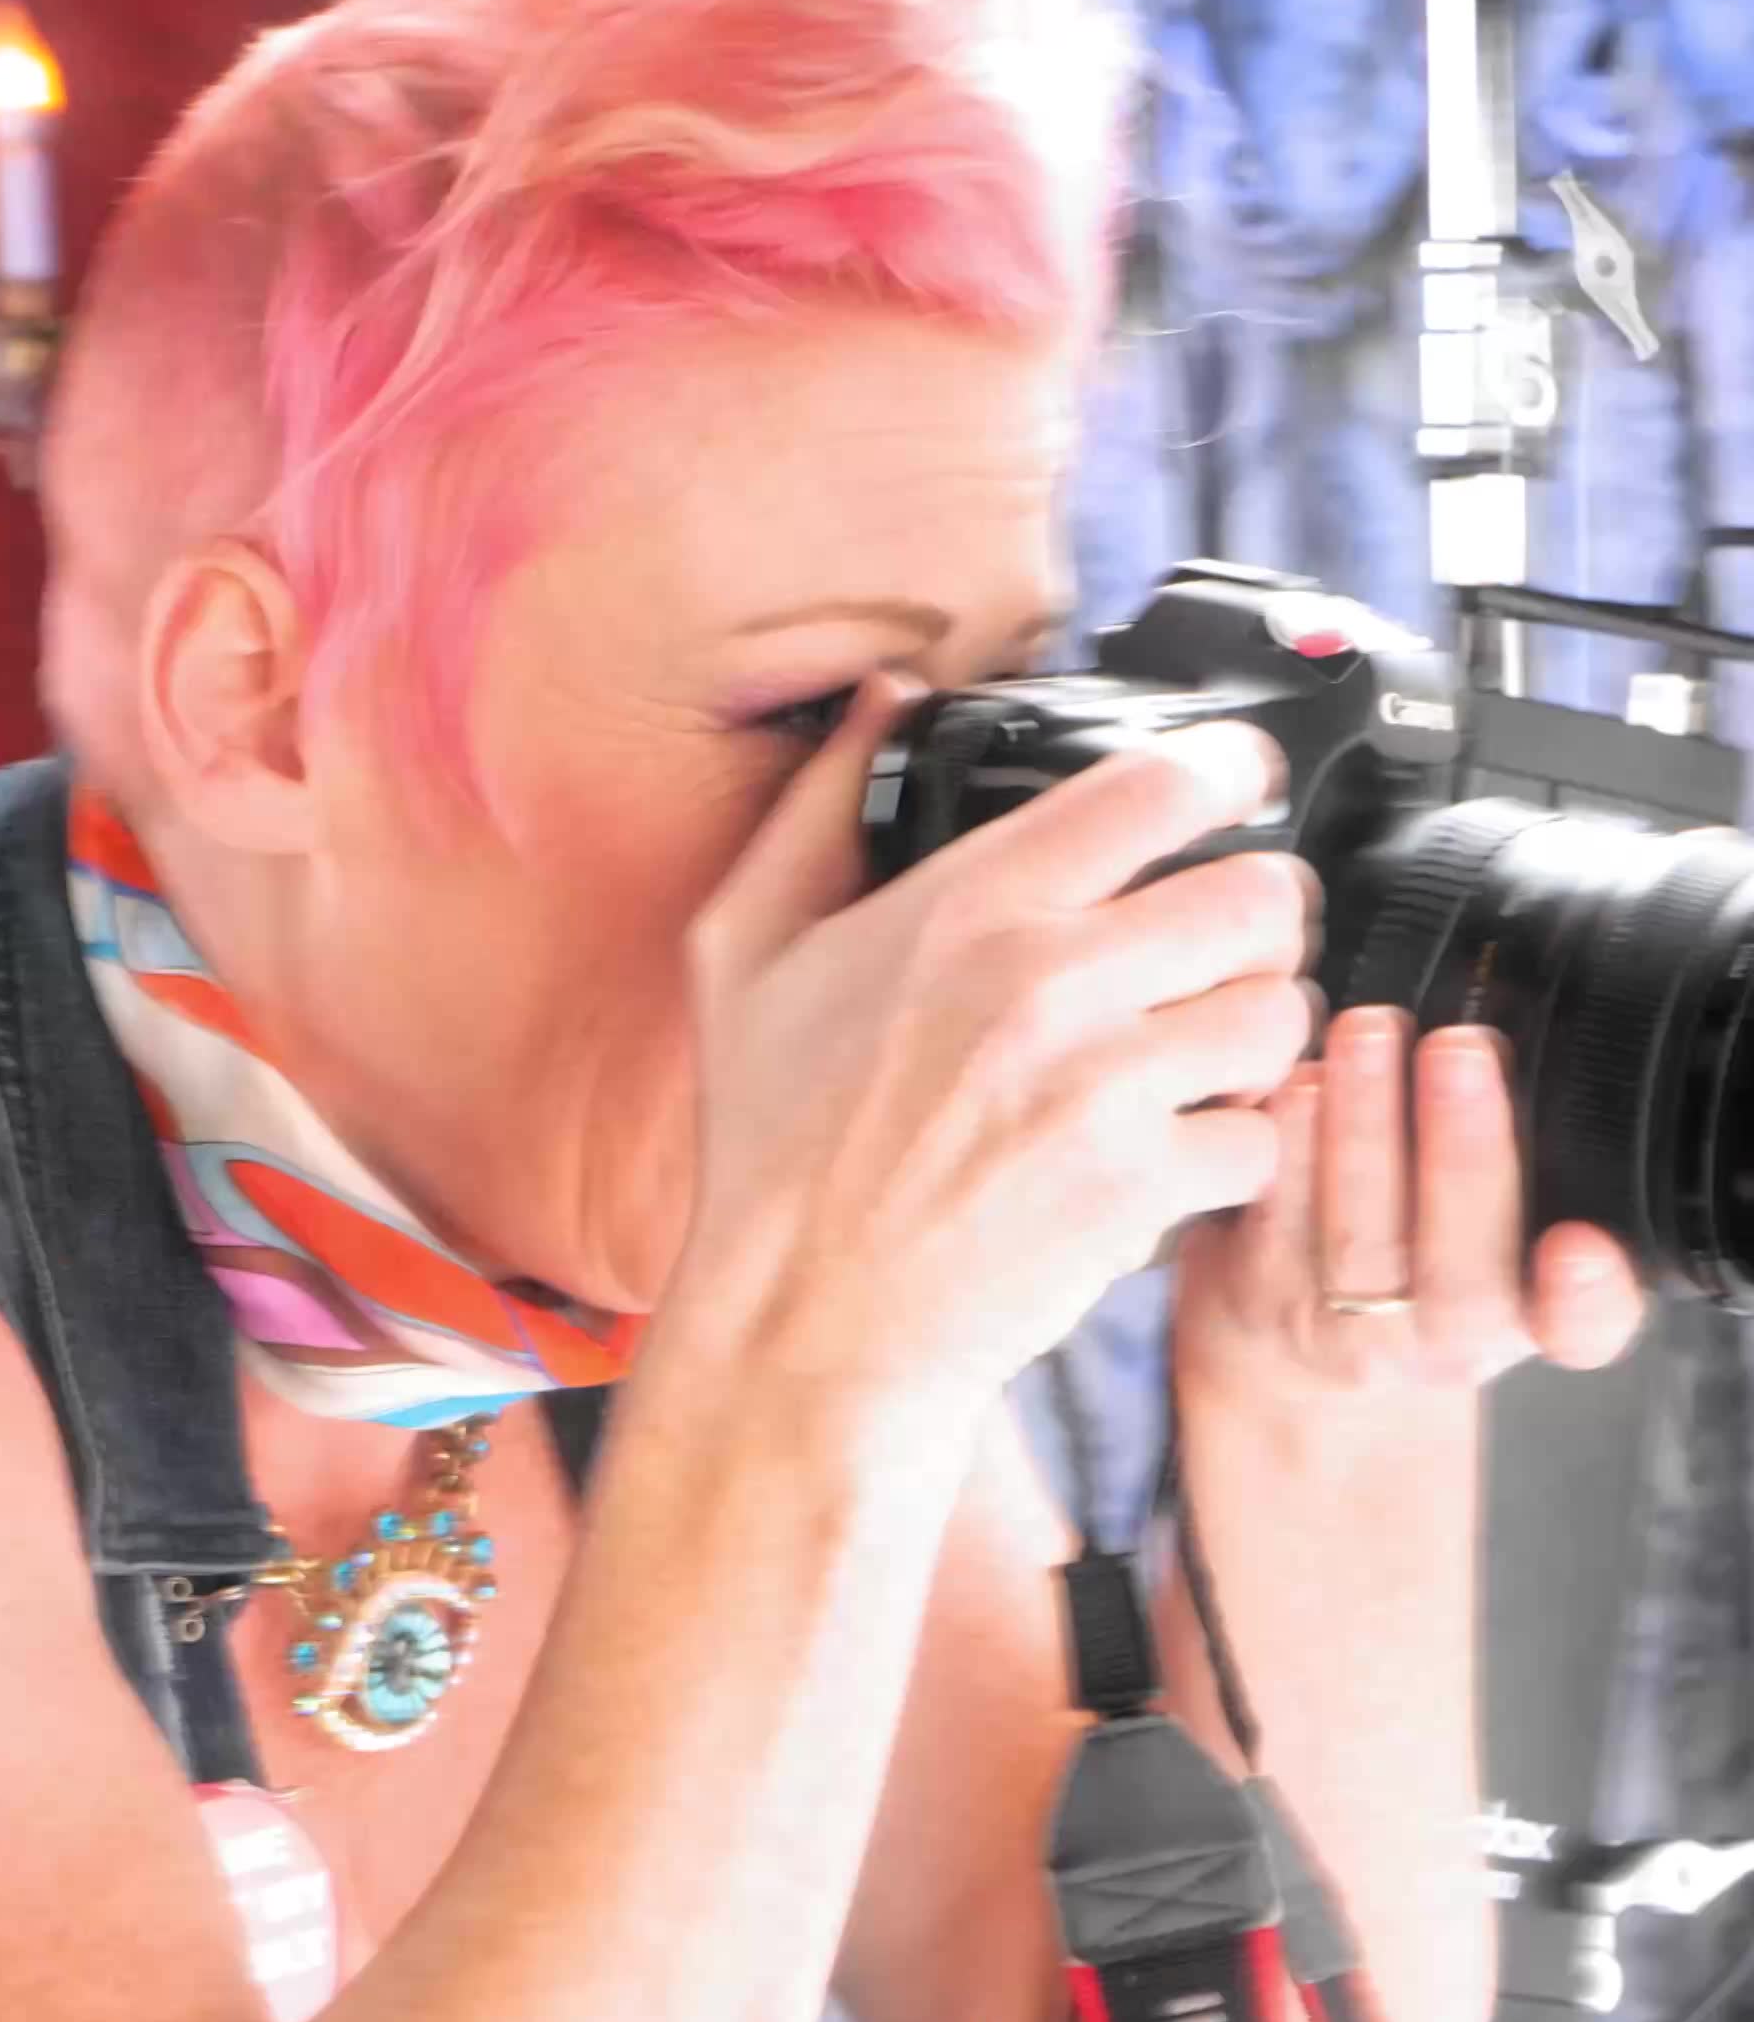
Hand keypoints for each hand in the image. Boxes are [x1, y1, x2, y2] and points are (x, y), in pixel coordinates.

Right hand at [662, 676, 1318, 1411]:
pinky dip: (1229, 1146)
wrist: (803, 1320)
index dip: (1225, 771)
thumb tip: (883, 701)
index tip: (1232, 784)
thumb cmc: (773, 1143)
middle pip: (1262, 896)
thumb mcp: (744, 951)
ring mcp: (1105, 1089)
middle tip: (1214, 944)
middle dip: (1251, 916)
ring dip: (1247, 1032)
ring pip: (1277, 1014)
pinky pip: (1260, 1134)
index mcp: (966, 907)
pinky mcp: (1144, 1187)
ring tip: (1191, 1052)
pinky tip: (1166, 1149)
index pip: (1162, 787)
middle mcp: (1048, 983)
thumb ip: (816, 809)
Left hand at [1172, 1005, 1646, 1391]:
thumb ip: (1529, 1170)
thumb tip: (1536, 1029)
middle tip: (1461, 1049)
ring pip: (1356, 1239)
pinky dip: (1285, 1140)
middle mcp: (1441, 1339)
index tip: (1577, 1247)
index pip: (1580, 1329)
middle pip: (1461, 1271)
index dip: (1587, 1297)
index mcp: (1527, 1318)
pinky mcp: (1254, 1294)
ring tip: (1369, 1031)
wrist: (1284, 1347)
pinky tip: (1295, 1076)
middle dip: (1465, 1152)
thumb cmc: (1413, 1255)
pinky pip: (1269, 1218)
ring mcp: (1342, 1327)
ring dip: (1363, 1125)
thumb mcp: (1494, 1233)